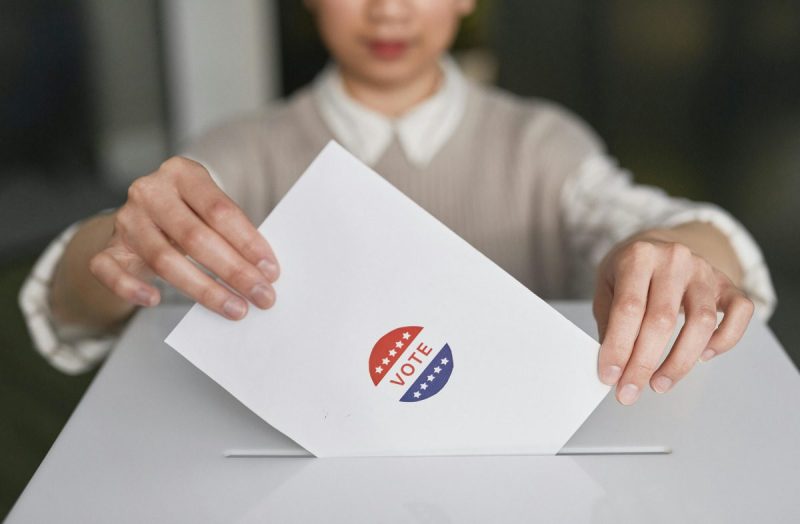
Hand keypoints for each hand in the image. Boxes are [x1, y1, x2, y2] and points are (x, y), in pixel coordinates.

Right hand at [89, 156, 279, 319]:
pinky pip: (110, 271)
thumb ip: (232, 231)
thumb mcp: (209, 209)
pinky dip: (131, 288)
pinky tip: (155, 300)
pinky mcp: (106, 247)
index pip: (219, 210)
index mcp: (182, 172)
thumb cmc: (189, 214)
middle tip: (262, 296)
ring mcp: (125, 220)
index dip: (248, 242)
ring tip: (235, 308)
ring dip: (204, 289)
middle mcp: (150, 191)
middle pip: (195, 237)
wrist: (142, 218)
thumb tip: (264, 272)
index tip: (271, 270)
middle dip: (233, 271)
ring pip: (163, 259)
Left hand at [593, 230, 753, 404]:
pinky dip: (725, 340)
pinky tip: (703, 356)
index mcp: (638, 257)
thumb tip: (614, 366)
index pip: (629, 308)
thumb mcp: (606, 287)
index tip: (610, 376)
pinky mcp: (727, 284)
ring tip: (659, 383)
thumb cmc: (627, 271)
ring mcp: (704, 271)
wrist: (657, 246)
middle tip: (630, 391)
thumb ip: (608, 322)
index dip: (619, 347)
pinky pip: (740, 313)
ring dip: (680, 362)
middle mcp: (674, 260)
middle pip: (662, 320)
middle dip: (643, 363)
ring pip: (701, 323)